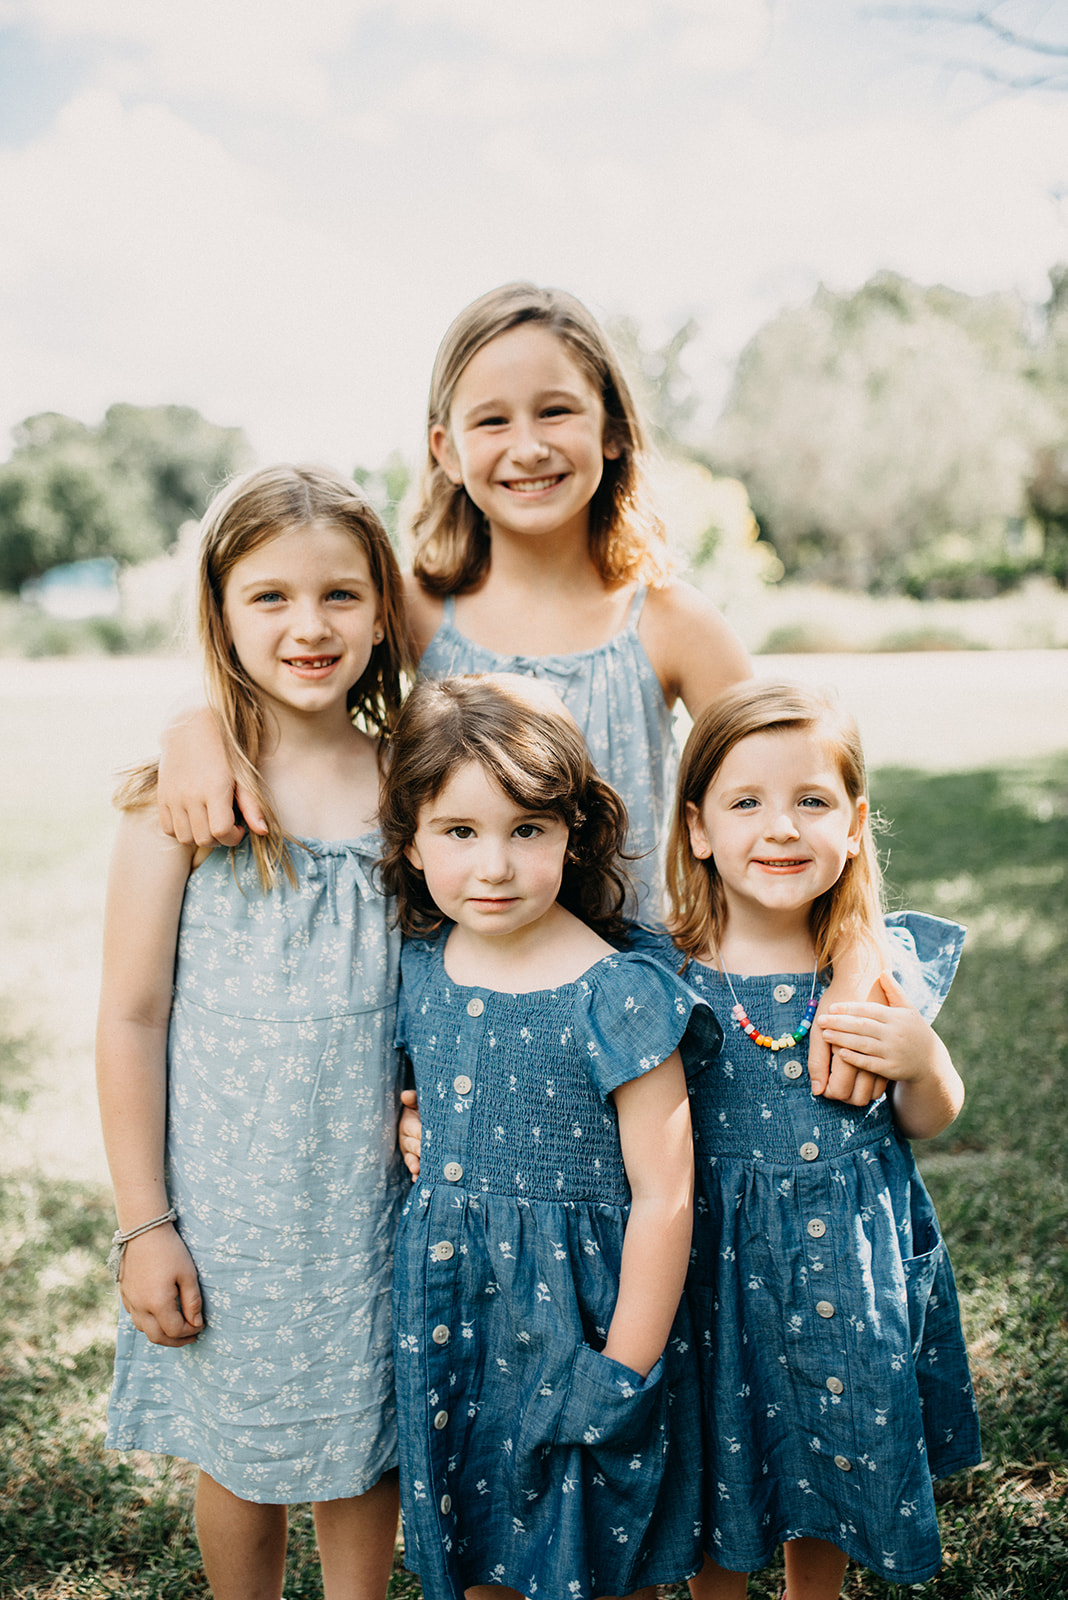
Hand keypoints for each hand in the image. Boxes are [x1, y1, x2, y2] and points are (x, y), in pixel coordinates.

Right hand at [119, 1224, 204, 1345]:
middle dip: (176, 1341)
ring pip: (144, 1330)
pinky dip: (149, 1324)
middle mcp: (140, 1307)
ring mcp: (130, 1302)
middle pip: (157, 1337)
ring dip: (162, 1334)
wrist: (143, 1232)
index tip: (202, 1325)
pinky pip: (136, 1318)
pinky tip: (160, 1316)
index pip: (175, 1330)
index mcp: (157, 1303)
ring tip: (177, 1329)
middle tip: (192, 1336)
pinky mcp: (124, 1295)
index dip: (190, 1331)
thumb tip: (196, 1323)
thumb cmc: (170, 1251)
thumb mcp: (188, 1274)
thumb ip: (192, 1302)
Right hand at [157, 707, 267, 847]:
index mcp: (214, 789)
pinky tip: (194, 819)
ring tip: (210, 822)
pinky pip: (168, 829)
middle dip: (220, 839)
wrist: (191, 727)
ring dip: (200, 837)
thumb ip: (252, 805)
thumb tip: (263, 831)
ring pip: (185, 838)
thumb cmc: (225, 749)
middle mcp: (191, 795)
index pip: (221, 832)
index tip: (239, 828)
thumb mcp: (243, 775)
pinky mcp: (162, 797)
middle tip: (227, 825)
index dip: (233, 837)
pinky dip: (181, 831)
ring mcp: (173, 797)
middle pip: (204, 839)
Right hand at [398, 1090, 421, 1179]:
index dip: (419, 1133)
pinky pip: (414, 1169)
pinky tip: (417, 1179)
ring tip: (417, 1170)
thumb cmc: (423, 1110)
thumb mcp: (418, 1103)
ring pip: (411, 1159)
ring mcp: (410, 1152)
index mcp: (407, 1125)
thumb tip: (405, 1095)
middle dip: (417, 1150)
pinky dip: (415, 1174)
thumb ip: (413, 1099)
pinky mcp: (415, 1161)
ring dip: (414, 1165)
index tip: (423, 1135)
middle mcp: (407, 1140)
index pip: (413, 1129)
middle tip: (423, 1153)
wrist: (425, 1120)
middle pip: (412, 1146)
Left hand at [816, 970, 935, 1101]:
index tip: (832, 1007)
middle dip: (840, 1023)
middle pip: (863, 1026)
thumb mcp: (908, 1009)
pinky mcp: (891, 1069)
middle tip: (821, 1020)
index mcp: (897, 1017)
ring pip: (863, 1044)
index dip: (850, 1008)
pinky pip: (870, 1064)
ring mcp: (893, 1052)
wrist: (930, 1062)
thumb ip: (894, 991)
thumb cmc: (914, 1031)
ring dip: (842, 1039)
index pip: (870, 1010)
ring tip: (825, 1034)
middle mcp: (895, 1034)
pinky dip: (855, 1059)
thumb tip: (883, 971)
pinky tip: (840, 1054)